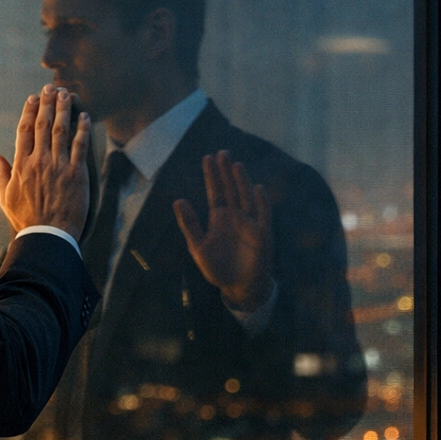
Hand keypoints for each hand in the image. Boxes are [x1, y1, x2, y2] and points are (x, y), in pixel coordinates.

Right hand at [0, 85, 90, 239]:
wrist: (47, 235)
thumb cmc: (25, 220)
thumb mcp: (5, 198)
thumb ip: (0, 174)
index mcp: (21, 165)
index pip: (24, 130)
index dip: (29, 111)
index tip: (32, 98)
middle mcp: (39, 161)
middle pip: (43, 125)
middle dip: (46, 103)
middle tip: (50, 87)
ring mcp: (58, 166)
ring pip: (61, 130)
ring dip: (64, 109)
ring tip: (66, 94)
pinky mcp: (76, 173)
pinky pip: (80, 146)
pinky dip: (83, 129)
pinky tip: (85, 116)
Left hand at [173, 150, 274, 311]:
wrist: (238, 286)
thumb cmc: (217, 267)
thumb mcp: (198, 247)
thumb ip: (189, 225)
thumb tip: (178, 201)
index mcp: (218, 218)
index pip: (215, 192)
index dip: (212, 176)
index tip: (208, 157)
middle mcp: (235, 216)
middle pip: (230, 189)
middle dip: (226, 172)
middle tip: (222, 153)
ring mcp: (250, 223)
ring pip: (246, 197)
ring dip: (241, 181)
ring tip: (235, 165)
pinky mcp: (262, 234)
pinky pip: (262, 215)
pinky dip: (261, 202)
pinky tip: (257, 188)